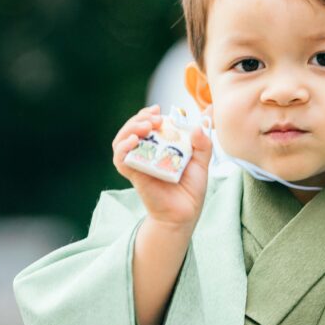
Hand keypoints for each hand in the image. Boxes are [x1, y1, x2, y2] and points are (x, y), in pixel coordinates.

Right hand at [112, 104, 212, 230]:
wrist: (185, 214)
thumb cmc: (191, 189)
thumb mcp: (201, 162)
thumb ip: (203, 143)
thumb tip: (199, 125)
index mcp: (159, 145)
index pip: (146, 123)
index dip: (148, 114)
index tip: (159, 110)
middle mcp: (146, 152)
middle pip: (132, 128)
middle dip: (140, 118)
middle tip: (155, 118)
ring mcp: (138, 163)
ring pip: (121, 140)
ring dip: (130, 128)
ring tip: (146, 127)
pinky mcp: (134, 175)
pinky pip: (120, 159)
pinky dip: (123, 148)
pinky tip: (134, 141)